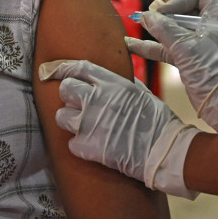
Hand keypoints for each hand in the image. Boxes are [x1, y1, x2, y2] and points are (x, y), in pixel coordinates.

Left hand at [40, 59, 199, 198]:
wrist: (164, 150)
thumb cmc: (157, 121)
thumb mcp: (140, 93)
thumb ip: (120, 84)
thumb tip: (109, 79)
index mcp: (112, 83)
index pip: (79, 68)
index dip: (63, 68)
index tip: (53, 71)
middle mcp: (97, 99)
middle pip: (65, 89)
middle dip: (69, 97)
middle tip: (79, 106)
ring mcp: (91, 123)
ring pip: (62, 116)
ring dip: (71, 122)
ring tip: (85, 127)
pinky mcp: (88, 146)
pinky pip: (71, 143)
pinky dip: (80, 146)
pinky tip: (93, 146)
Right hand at [129, 0, 217, 132]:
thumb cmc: (211, 69)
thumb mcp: (184, 45)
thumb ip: (163, 28)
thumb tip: (146, 15)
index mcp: (217, 17)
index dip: (178, 0)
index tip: (164, 13)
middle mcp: (210, 27)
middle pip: (182, 11)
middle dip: (163, 14)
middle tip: (147, 17)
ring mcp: (200, 44)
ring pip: (174, 31)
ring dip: (155, 29)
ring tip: (136, 24)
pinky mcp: (191, 60)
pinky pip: (169, 48)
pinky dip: (153, 46)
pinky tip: (132, 45)